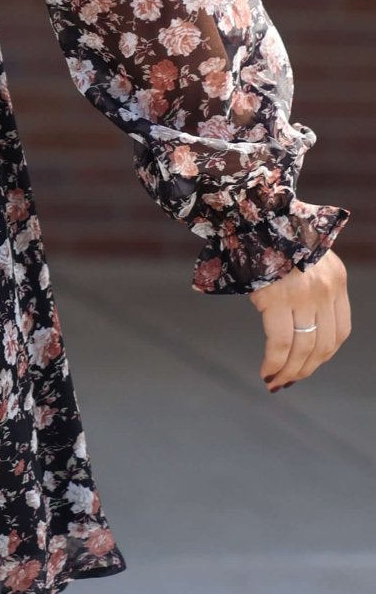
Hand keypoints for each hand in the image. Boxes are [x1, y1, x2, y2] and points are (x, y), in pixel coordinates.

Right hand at [250, 248, 349, 392]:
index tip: (308, 365)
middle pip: (323, 344)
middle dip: (306, 368)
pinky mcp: (278, 298)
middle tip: (288, 381)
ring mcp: (304, 294)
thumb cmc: (271, 234)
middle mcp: (325, 288)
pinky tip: (266, 370)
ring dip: (289, 371)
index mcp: (335, 278)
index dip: (324, 355)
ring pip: (303, 348)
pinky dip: (274, 362)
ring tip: (274, 381)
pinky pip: (279, 342)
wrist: (253, 212)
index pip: (340, 331)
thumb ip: (310, 284)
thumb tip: (299, 321)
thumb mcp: (304, 257)